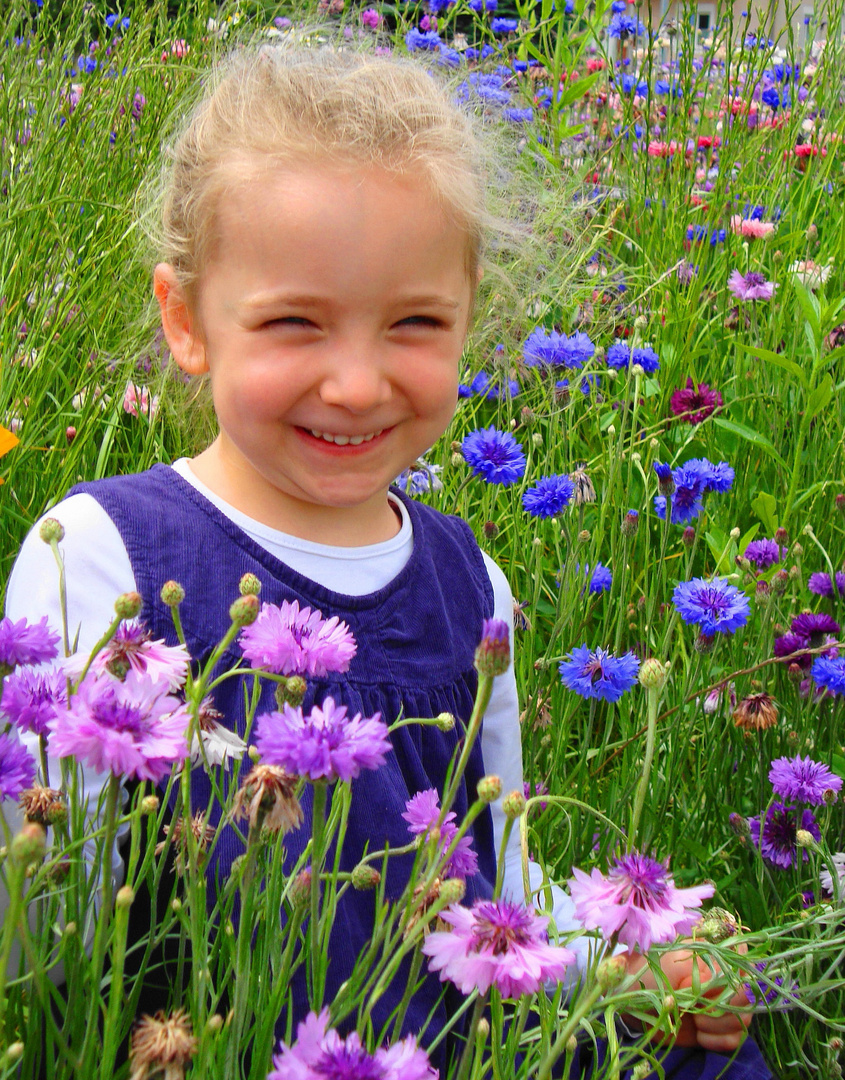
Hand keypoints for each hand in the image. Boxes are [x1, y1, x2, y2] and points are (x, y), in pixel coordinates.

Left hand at [624, 944, 752, 1052]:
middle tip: (698, 1006)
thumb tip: (734, 964)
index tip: (712, 983)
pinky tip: (699, 1033)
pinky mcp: (715, 1027)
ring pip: (743, 1019)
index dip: (736, 975)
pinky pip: (734, 1038)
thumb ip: (705, 965)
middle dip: (726, 1006)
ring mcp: (719, 1004)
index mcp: (712, 956)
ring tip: (694, 1019)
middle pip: (747, 995)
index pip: (744, 959)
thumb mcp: (672, 963)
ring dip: (719, 1024)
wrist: (631, 1001)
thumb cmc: (648, 973)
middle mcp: (721, 979)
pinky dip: (718, 1040)